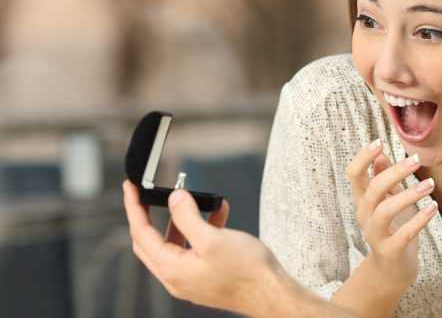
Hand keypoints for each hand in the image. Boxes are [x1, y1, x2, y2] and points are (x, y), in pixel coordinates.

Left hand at [123, 180, 285, 315]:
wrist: (270, 293)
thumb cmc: (246, 271)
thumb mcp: (213, 238)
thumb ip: (188, 217)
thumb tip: (174, 199)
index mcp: (172, 269)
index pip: (141, 234)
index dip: (134, 208)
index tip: (131, 188)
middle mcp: (176, 276)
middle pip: (150, 241)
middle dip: (150, 215)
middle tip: (149, 194)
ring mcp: (190, 278)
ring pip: (173, 243)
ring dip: (182, 220)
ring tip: (196, 201)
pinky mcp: (204, 275)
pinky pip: (192, 248)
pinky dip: (200, 230)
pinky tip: (217, 216)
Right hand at [345, 142, 437, 288]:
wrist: (392, 269)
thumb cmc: (393, 228)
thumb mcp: (387, 200)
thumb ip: (383, 178)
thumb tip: (381, 154)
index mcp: (363, 200)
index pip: (353, 174)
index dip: (363, 157)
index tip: (379, 141)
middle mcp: (365, 215)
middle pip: (373, 188)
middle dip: (395, 172)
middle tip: (417, 161)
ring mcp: (375, 234)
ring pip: (385, 210)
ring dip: (409, 195)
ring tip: (430, 185)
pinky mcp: (390, 250)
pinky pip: (404, 234)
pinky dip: (420, 219)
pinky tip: (433, 208)